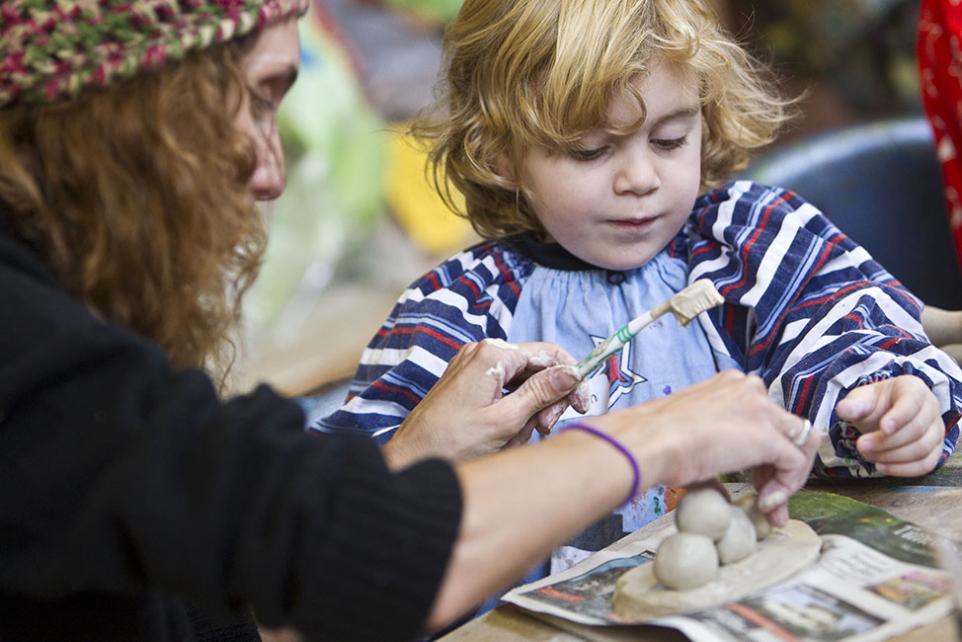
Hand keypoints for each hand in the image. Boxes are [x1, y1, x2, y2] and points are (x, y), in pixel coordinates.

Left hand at [383, 339, 587, 467]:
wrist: (411, 460)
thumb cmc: (452, 444)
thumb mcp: (507, 421)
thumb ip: (542, 393)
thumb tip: (573, 372)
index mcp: (492, 355)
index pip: (547, 352)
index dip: (570, 377)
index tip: (581, 404)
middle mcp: (481, 353)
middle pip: (535, 367)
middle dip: (546, 398)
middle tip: (545, 427)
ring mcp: (472, 367)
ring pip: (521, 382)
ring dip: (529, 410)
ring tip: (518, 437)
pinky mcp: (467, 383)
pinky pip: (504, 391)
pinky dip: (512, 411)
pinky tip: (507, 434)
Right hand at [589, 371, 819, 526]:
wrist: (651, 441)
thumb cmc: (658, 440)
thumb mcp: (694, 437)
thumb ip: (718, 454)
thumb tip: (722, 487)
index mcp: (730, 386)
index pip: (764, 418)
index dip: (763, 455)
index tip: (754, 483)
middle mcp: (750, 390)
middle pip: (786, 430)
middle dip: (778, 470)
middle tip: (765, 500)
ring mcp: (762, 410)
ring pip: (799, 444)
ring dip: (787, 478)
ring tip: (766, 504)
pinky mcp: (769, 435)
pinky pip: (795, 463)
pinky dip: (786, 487)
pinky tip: (763, 502)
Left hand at [837, 375, 943, 476]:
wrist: (883, 415)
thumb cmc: (874, 404)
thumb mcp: (861, 399)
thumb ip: (853, 404)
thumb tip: (843, 410)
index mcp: (913, 388)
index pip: (912, 402)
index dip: (899, 416)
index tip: (883, 428)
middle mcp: (930, 408)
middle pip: (916, 429)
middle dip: (887, 441)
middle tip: (861, 446)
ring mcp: (936, 430)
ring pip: (922, 449)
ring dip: (892, 457)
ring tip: (867, 455)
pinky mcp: (935, 450)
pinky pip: (926, 464)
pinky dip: (903, 469)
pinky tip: (882, 467)